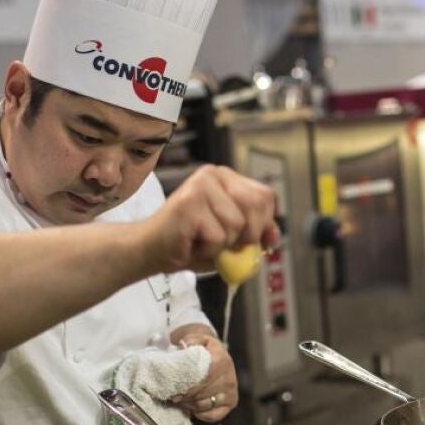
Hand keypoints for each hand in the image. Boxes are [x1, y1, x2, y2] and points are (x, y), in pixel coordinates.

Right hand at [147, 164, 279, 273]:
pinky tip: (191, 243)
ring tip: (201, 240)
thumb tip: (274, 238)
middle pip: (256, 206)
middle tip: (223, 243)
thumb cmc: (190, 243)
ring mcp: (201, 185)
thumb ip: (254, 234)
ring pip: (237, 224)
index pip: (265, 196)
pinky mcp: (189, 202)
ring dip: (222, 244)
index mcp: (226, 177)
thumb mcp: (230, 238)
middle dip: (247, 235)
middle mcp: (214, 174)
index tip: (256, 241)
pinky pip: (218, 236)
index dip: (266, 223)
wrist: (149, 250)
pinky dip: (208, 250)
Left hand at [174, 331, 237, 422]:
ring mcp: (231, 392)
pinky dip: (200, 414)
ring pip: (204, 405)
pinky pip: (213, 415)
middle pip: (201, 394)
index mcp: (221, 361)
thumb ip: (190, 341)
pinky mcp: (231, 402)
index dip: (187, 388)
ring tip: (181, 400)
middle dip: (185, 397)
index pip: (202, 380)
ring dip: (189, 405)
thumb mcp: (196, 339)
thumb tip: (183, 347)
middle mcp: (229, 378)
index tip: (174, 391)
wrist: (217, 354)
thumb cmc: (203, 349)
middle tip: (173, 397)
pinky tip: (193, 407)